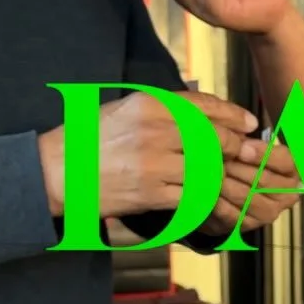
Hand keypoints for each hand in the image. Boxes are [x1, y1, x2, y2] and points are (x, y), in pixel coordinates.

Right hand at [37, 90, 263, 220]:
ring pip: (209, 169)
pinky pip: (194, 196)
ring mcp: (155, 162)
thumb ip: (164, 108)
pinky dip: (202, 199)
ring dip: (218, 175)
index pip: (205, 106)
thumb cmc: (89, 139)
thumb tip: (204, 113)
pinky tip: (203, 198)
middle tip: (243, 154)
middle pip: (215, 138)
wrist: (55, 173)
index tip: (248, 123)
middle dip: (234, 148)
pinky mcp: (152, 193)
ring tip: (219, 177)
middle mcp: (156, 129)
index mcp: (150, 103)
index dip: (233, 115)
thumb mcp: (125, 109)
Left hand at [203, 134, 301, 236]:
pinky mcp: (249, 226)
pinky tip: (205, 189)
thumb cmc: (239, 162)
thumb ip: (248, 136)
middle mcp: (287, 195)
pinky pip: (232, 213)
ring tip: (207, 170)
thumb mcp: (246, 144)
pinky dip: (217, 200)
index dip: (265, 154)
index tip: (243, 147)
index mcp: (292, 171)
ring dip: (225, 182)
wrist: (225, 193)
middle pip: (264, 180)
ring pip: (246, 196)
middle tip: (217, 156)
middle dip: (238, 167)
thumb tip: (245, 126)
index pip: (287, 162)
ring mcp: (269, 213)